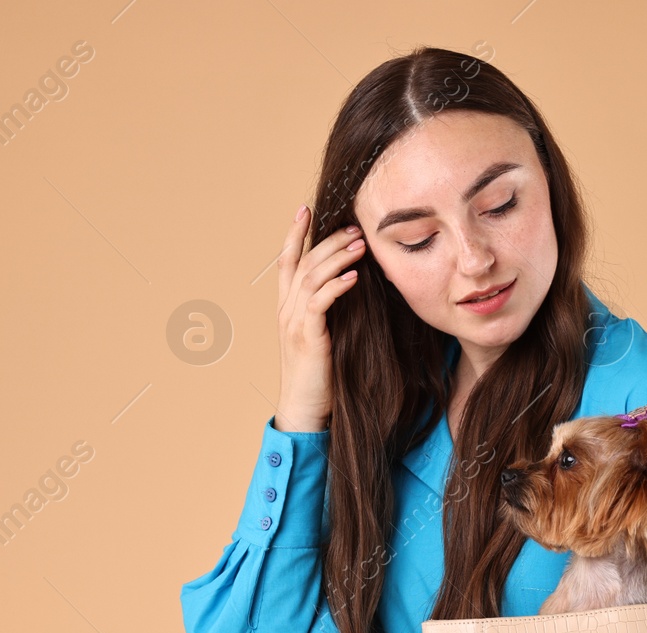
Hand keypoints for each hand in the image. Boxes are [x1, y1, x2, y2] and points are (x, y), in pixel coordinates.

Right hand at [274, 204, 365, 431]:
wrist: (304, 410)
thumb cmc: (319, 377)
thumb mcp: (323, 337)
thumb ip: (329, 312)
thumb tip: (351, 287)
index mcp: (287, 308)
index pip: (287, 261)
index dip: (294, 234)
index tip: (306, 209)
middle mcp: (285, 311)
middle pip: (302, 262)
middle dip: (327, 240)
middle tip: (354, 226)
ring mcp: (293, 323)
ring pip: (311, 277)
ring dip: (336, 257)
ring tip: (360, 244)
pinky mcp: (307, 337)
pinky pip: (319, 302)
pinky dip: (336, 285)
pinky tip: (355, 276)